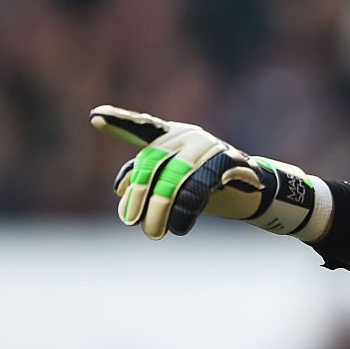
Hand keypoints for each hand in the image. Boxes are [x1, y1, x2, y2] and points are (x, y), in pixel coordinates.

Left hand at [90, 105, 327, 239]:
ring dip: (160, 210)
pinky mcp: (227, 162)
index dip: (120, 122)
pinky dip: (184, 213)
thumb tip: (120, 189)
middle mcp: (188, 135)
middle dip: (140, 196)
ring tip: (155, 232)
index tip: (95, 116)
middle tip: (130, 222)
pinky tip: (179, 227)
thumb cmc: (207, 187)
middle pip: (152, 163)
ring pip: (173, 179)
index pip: (143, 129)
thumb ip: (147, 179)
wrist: (255, 194)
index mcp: (173, 134)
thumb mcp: (174, 182)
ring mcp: (208, 146)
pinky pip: (196, 190)